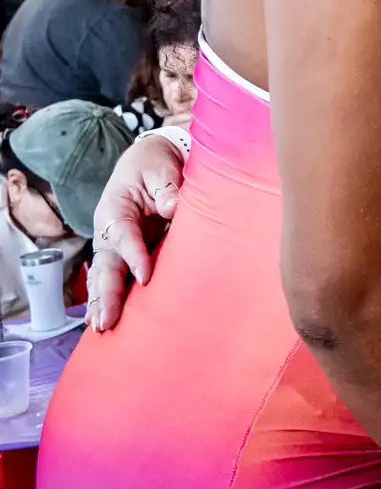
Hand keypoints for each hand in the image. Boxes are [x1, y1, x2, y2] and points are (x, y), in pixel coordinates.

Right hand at [87, 135, 182, 330]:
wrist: (150, 161)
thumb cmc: (156, 164)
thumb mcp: (162, 168)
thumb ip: (167, 186)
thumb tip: (172, 206)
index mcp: (115, 206)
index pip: (123, 235)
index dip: (134, 256)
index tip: (147, 277)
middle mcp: (108, 229)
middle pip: (106, 264)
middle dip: (106, 293)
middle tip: (107, 320)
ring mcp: (112, 244)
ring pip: (102, 276)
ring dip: (100, 301)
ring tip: (101, 327)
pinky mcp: (121, 253)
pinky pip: (111, 277)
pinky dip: (104, 298)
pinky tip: (103, 321)